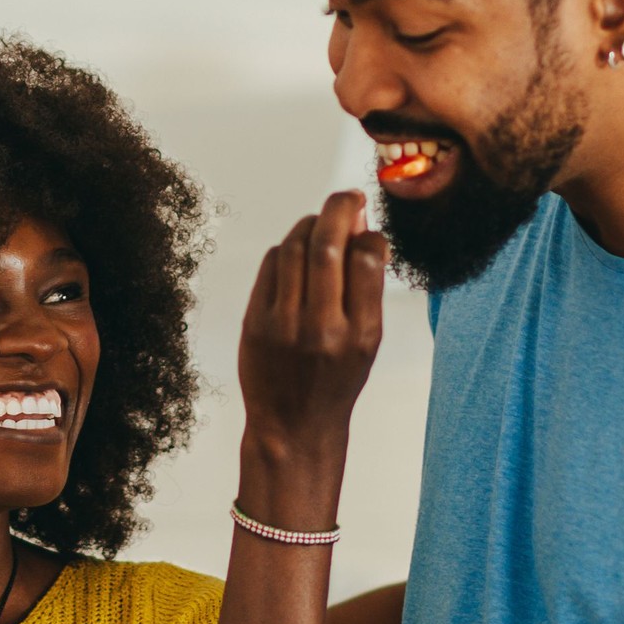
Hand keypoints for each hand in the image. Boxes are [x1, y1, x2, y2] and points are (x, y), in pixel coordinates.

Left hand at [237, 193, 385, 512]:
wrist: (293, 425)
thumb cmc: (336, 379)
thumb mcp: (369, 342)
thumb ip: (367, 290)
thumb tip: (364, 231)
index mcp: (360, 333)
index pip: (367, 259)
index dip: (369, 232)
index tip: (368, 225)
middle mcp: (322, 327)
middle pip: (328, 243)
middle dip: (340, 208)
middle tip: (349, 197)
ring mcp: (283, 324)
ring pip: (296, 247)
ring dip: (312, 224)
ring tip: (322, 223)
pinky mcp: (254, 322)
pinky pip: (271, 264)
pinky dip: (287, 249)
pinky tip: (297, 253)